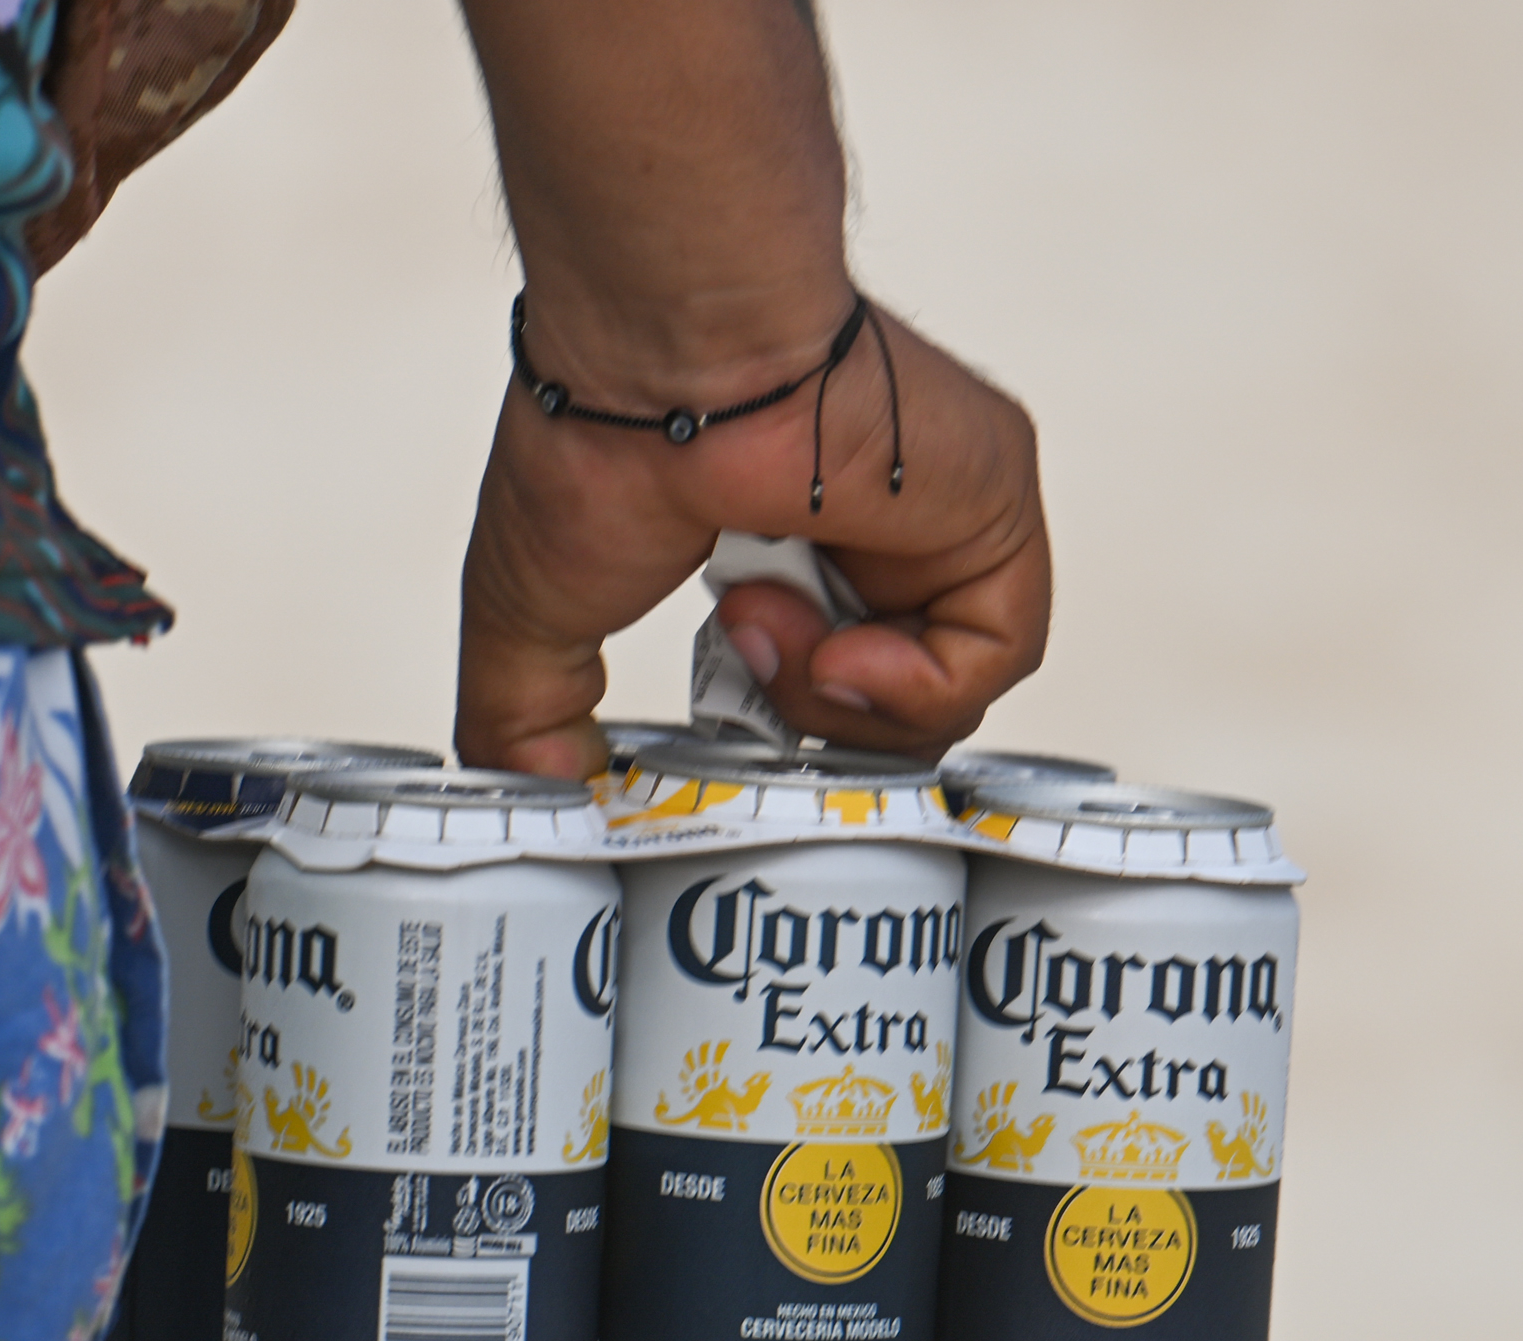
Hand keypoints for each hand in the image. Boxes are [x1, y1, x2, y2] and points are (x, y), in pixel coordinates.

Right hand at [452, 302, 1052, 778]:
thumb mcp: (533, 618)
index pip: (819, 688)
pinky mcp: (993, 510)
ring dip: (834, 700)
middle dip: (799, 724)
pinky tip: (835, 643)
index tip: (711, 721)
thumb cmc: (597, 441)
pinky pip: (989, 658)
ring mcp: (936, 519)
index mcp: (777, 540)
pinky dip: (906, 684)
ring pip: (938, 693)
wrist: (665, 367)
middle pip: (885, 709)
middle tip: (737, 668)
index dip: (769, 733)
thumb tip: (542, 790)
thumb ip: (529, 722)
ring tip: (768, 623)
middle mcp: (868, 528)